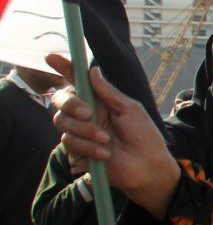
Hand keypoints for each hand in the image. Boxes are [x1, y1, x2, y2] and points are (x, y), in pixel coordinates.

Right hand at [46, 54, 179, 218]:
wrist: (148, 167)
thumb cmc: (145, 137)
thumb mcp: (131, 110)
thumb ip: (109, 92)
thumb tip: (93, 70)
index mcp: (99, 101)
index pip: (77, 81)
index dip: (63, 68)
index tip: (51, 57)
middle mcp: (86, 115)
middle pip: (60, 101)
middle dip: (71, 104)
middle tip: (89, 113)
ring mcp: (80, 133)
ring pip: (62, 123)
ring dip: (86, 131)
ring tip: (107, 140)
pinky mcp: (77, 152)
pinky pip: (69, 143)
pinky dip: (88, 147)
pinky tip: (105, 154)